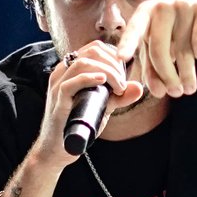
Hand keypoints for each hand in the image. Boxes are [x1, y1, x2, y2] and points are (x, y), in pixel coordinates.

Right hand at [29, 39, 144, 169]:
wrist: (57, 149)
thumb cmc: (77, 125)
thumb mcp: (102, 107)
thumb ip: (119, 97)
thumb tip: (139, 87)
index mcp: (71, 69)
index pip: (94, 48)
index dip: (114, 57)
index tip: (124, 75)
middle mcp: (62, 72)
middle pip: (91, 51)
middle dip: (114, 64)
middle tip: (123, 84)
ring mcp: (57, 85)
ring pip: (83, 63)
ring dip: (107, 72)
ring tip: (118, 88)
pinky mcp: (57, 100)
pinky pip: (71, 83)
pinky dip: (89, 79)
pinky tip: (103, 82)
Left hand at [118, 0, 196, 99]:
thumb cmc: (178, 31)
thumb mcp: (162, 47)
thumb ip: (153, 67)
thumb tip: (157, 92)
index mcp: (145, 13)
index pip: (134, 30)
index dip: (127, 44)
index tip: (121, 58)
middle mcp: (162, 6)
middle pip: (158, 48)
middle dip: (166, 75)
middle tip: (174, 93)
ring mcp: (183, 4)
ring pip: (182, 49)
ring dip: (186, 74)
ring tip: (189, 89)